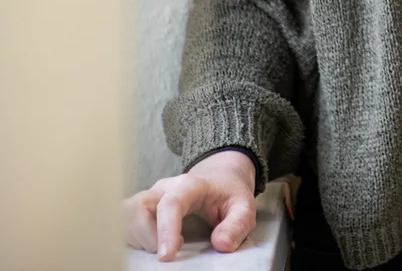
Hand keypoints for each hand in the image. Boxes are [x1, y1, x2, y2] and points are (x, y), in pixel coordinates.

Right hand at [123, 149, 257, 260]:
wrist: (221, 177)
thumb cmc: (229, 194)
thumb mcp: (244, 206)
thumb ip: (237, 224)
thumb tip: (221, 244)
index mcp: (189, 185)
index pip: (170, 204)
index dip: (165, 230)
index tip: (166, 256)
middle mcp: (164, 188)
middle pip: (139, 207)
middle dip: (147, 235)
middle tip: (170, 251)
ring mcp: (150, 195)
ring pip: (127, 213)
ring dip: (138, 236)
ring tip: (162, 246)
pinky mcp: (141, 206)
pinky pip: (123, 219)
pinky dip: (131, 235)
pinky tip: (151, 243)